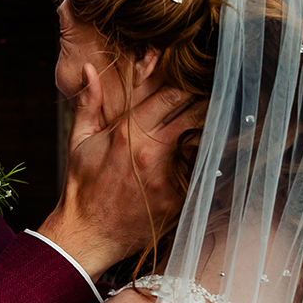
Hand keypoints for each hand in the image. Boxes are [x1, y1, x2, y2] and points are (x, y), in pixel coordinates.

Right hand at [39, 64, 200, 275]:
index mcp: (128, 132)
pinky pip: (200, 175)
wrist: (87, 235)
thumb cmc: (82, 187)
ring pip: (204, 142)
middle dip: (207, 101)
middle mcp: (150, 152)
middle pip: (195, 112)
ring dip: (212, 131)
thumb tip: (90, 68)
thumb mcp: (79, 141)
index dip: (189, 81)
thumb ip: (88, 102)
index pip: (171, 93)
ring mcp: (166, 177)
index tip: (199, 75)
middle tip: (219, 92)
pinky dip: (207, 165)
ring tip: (223, 122)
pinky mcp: (176, 200)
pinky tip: (215, 158)